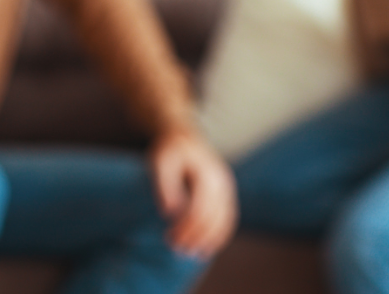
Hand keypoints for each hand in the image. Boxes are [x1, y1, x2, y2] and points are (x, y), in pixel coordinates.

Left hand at [150, 128, 236, 258]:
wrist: (184, 135)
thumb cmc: (169, 149)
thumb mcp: (160, 162)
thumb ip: (165, 185)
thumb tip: (170, 213)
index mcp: (206, 173)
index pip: (200, 209)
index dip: (187, 228)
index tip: (171, 240)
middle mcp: (222, 181)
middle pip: (213, 217)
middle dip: (196, 237)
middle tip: (178, 250)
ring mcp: (227, 187)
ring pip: (225, 220)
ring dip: (210, 240)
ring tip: (192, 254)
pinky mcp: (225, 193)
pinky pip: (228, 217)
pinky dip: (220, 234)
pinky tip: (207, 247)